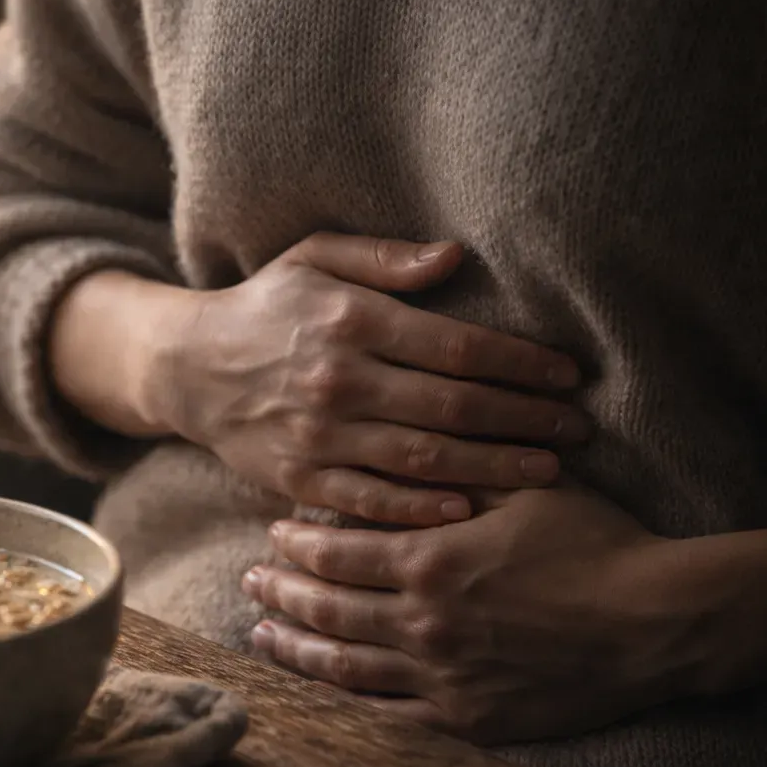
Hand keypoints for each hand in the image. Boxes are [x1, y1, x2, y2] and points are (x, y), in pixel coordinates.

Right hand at [146, 233, 589, 524]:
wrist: (188, 367)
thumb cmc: (266, 306)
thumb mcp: (315, 257)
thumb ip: (386, 258)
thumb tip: (456, 256)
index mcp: (351, 319)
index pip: (458, 345)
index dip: (521, 363)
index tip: (568, 376)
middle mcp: (339, 378)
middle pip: (453, 405)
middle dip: (525, 419)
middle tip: (578, 430)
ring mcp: (319, 434)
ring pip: (423, 457)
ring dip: (492, 467)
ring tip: (547, 471)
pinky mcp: (300, 478)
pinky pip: (371, 500)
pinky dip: (421, 509)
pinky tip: (468, 509)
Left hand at [240, 486, 693, 743]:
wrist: (655, 622)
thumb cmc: (595, 543)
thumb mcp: (526, 488)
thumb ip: (460, 472)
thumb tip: (408, 448)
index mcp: (430, 561)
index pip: (335, 553)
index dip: (296, 544)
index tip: (274, 535)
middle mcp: (421, 623)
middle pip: (326, 609)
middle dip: (280, 594)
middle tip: (250, 583)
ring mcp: (439, 677)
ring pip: (343, 667)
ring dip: (295, 649)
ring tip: (262, 637)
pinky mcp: (465, 720)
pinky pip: (386, 717)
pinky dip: (342, 704)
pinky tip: (318, 694)